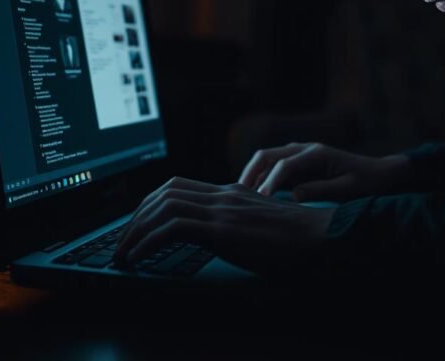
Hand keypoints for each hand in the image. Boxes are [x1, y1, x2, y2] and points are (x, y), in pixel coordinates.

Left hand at [112, 176, 335, 275]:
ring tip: (123, 254)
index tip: (138, 226)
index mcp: (232, 193)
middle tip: (122, 242)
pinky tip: (138, 258)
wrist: (323, 238)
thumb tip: (220, 239)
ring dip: (135, 231)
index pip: (178, 186)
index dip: (151, 204)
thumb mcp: (263, 227)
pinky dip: (147, 243)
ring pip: (162, 207)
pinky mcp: (222, 229)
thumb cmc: (300, 241)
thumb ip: (241, 226)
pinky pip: (172, 228)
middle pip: (164, 192)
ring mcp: (223, 209)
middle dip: (136, 217)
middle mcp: (224, 195)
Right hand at [238, 142, 410, 202]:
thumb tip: (294, 196)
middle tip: (237, 194)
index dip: (269, 182)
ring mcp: (301, 154)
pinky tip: (253, 193)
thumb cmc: (367, 183)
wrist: (380, 173)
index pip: (284, 165)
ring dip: (252, 173)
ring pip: (267, 158)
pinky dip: (261, 176)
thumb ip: (321, 190)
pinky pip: (274, 166)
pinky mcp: (300, 163)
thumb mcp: (348, 190)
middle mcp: (305, 149)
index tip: (259, 200)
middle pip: (267, 155)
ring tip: (239, 195)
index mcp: (316, 154)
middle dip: (251, 173)